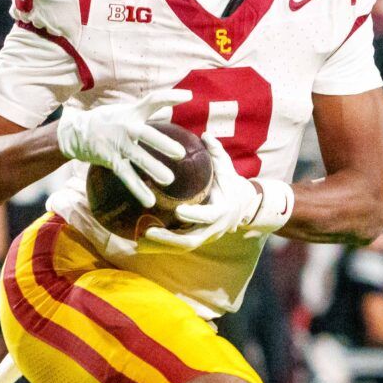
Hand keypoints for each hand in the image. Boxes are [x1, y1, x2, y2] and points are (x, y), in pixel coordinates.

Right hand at [55, 88, 187, 207]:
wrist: (75, 132)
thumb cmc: (107, 120)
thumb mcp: (126, 111)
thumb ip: (147, 112)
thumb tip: (169, 109)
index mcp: (133, 112)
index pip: (153, 100)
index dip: (170, 97)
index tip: (188, 96)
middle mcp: (127, 127)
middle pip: (146, 134)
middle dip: (162, 143)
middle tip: (180, 154)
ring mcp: (119, 145)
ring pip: (137, 157)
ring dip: (153, 168)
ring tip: (169, 180)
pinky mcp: (111, 160)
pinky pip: (126, 175)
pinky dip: (138, 189)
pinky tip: (150, 201)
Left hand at [142, 136, 292, 251]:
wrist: (243, 206)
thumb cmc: (231, 183)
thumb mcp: (226, 167)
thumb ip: (216, 152)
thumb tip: (205, 134)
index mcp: (223, 211)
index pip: (209, 216)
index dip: (195, 215)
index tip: (179, 211)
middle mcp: (214, 229)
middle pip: (191, 240)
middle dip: (169, 239)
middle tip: (148, 232)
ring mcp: (205, 237)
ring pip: (182, 248)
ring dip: (160, 247)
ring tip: (138, 242)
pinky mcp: (196, 240)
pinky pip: (177, 247)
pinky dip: (160, 248)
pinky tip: (140, 245)